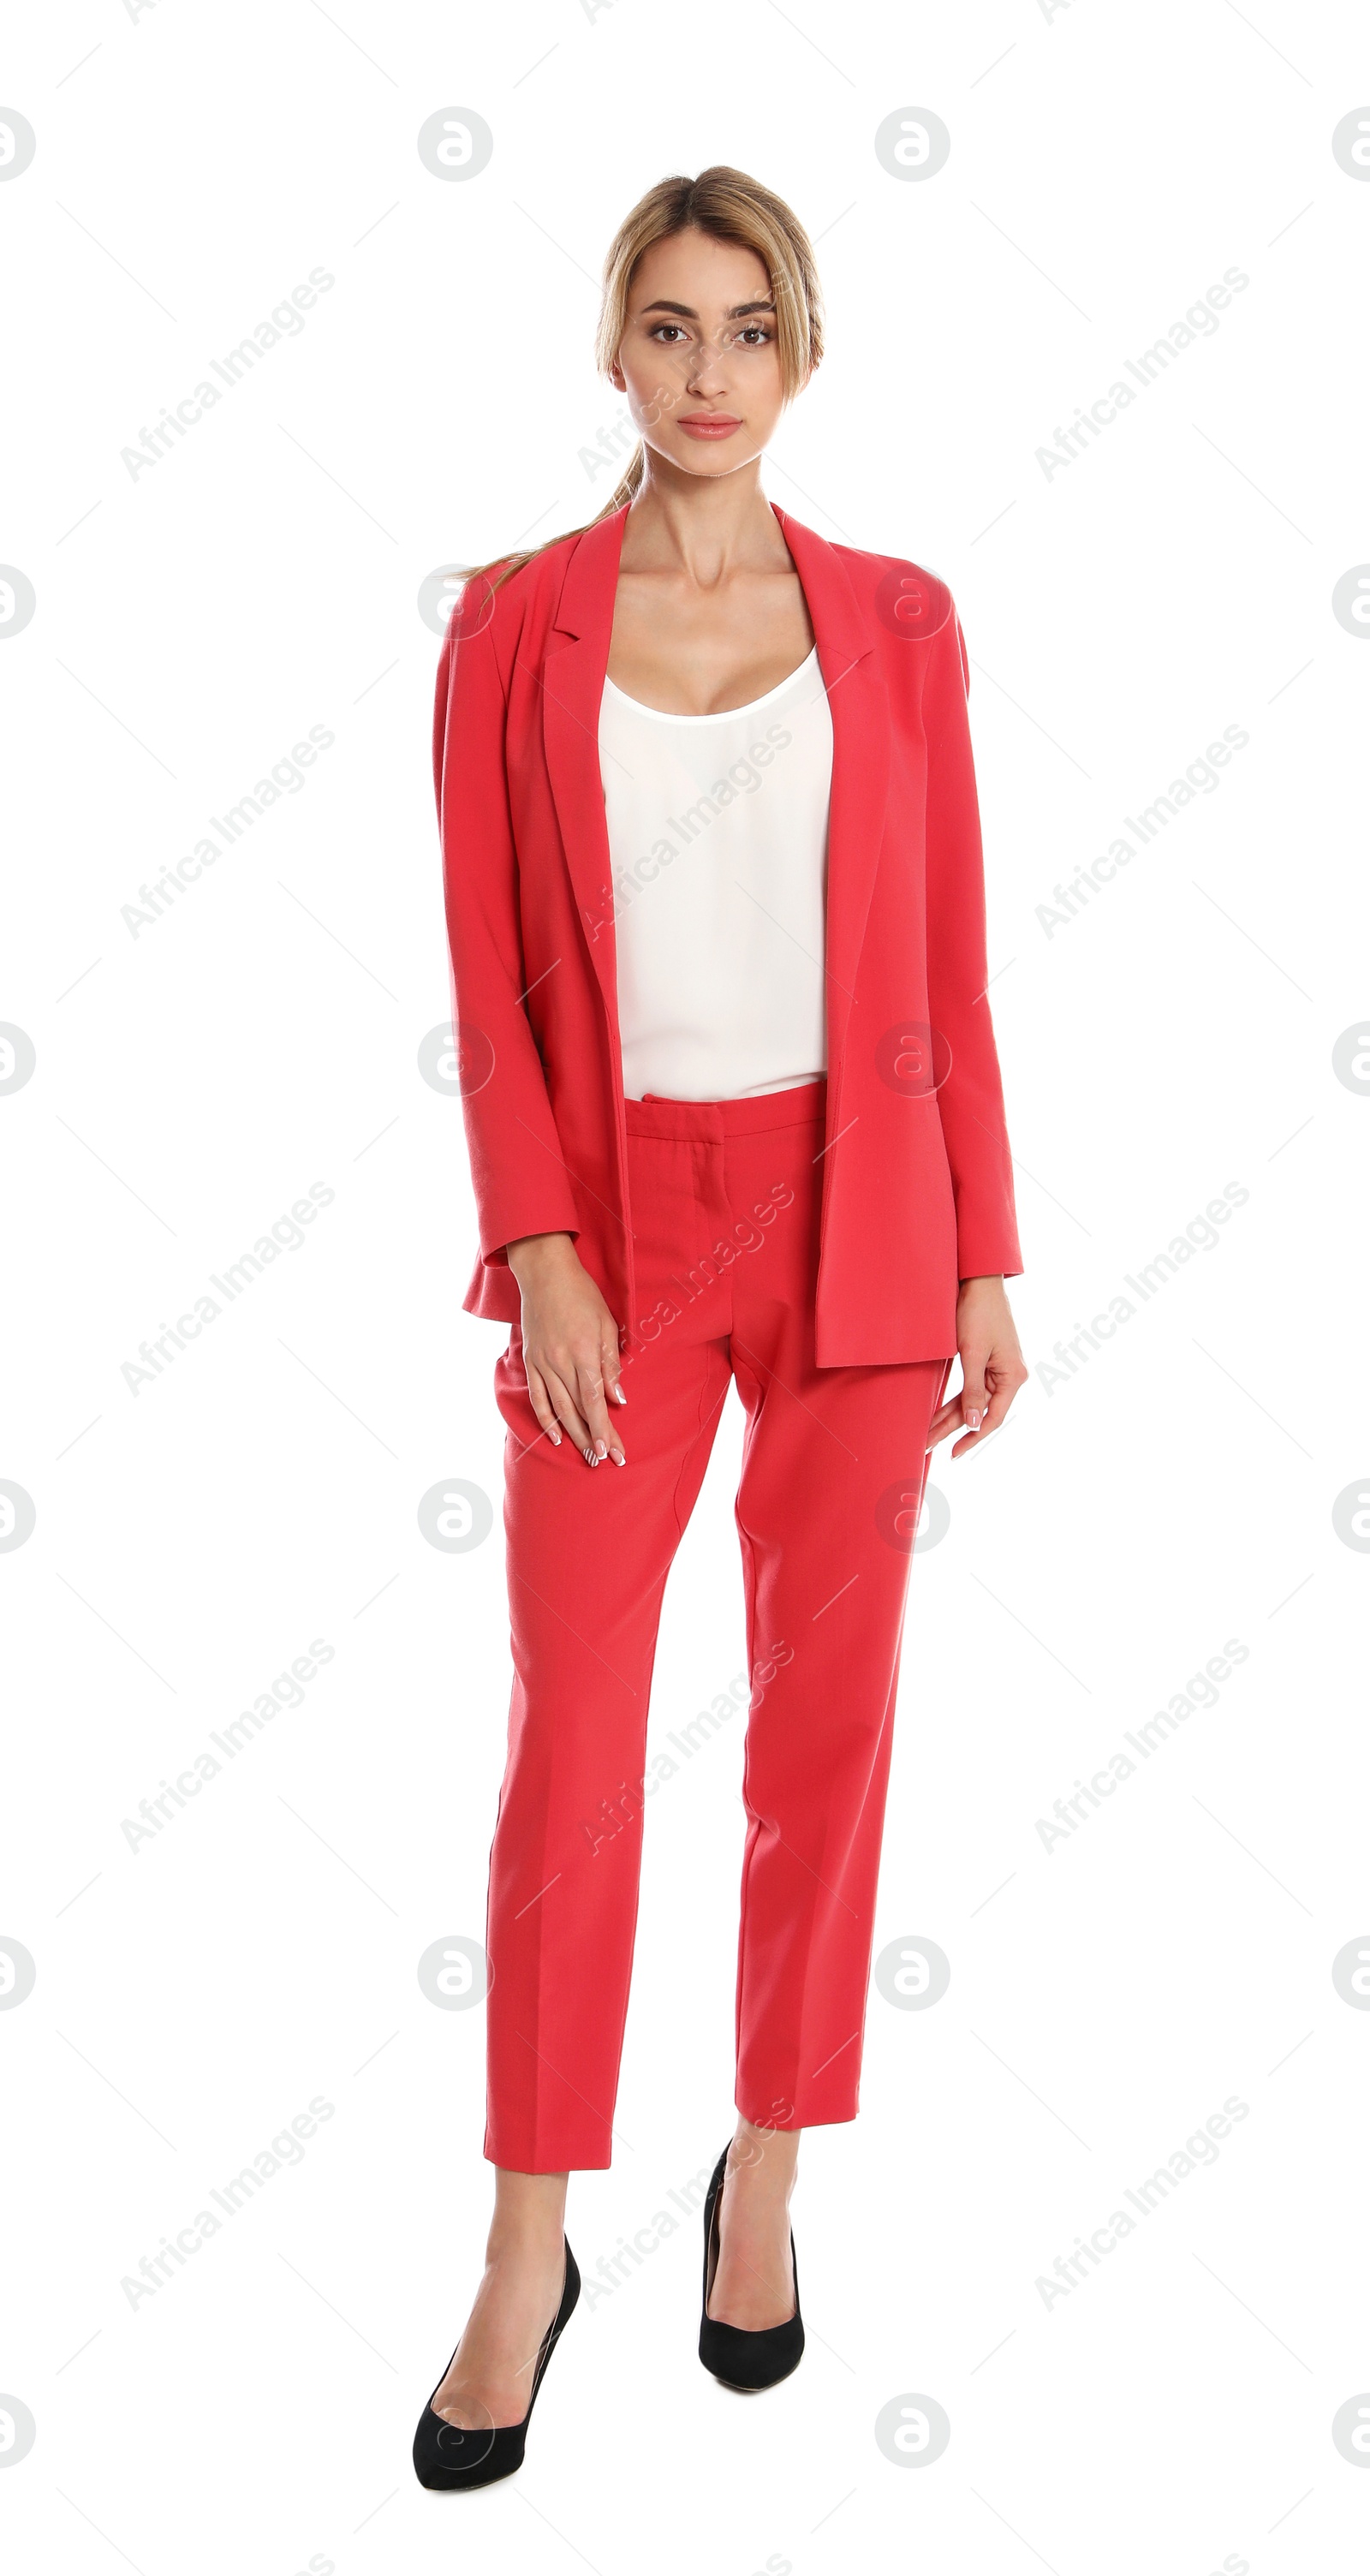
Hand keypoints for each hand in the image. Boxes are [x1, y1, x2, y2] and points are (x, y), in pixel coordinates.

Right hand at [505, 1232, 626, 1466]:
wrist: (545, 1273)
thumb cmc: (582, 1295)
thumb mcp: (607, 1323)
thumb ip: (611, 1364)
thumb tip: (618, 1398)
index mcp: (584, 1353)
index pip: (596, 1402)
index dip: (605, 1429)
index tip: (614, 1452)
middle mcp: (561, 1363)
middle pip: (579, 1411)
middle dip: (593, 1439)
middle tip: (606, 1462)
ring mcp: (543, 1364)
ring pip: (559, 1409)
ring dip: (573, 1436)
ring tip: (586, 1456)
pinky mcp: (530, 1361)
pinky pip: (537, 1397)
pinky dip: (546, 1420)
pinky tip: (556, 1437)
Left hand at [926, 1275, 1027, 1460]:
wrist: (978, 1282)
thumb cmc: (978, 1313)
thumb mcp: (972, 1354)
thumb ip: (973, 1390)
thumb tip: (974, 1423)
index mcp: (1013, 1377)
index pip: (992, 1417)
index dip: (973, 1437)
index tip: (953, 1452)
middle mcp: (1008, 1376)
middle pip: (979, 1411)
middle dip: (952, 1429)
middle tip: (927, 1445)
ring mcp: (998, 1370)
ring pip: (972, 1401)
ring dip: (949, 1416)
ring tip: (928, 1434)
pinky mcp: (986, 1362)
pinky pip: (970, 1387)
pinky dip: (954, 1400)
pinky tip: (938, 1413)